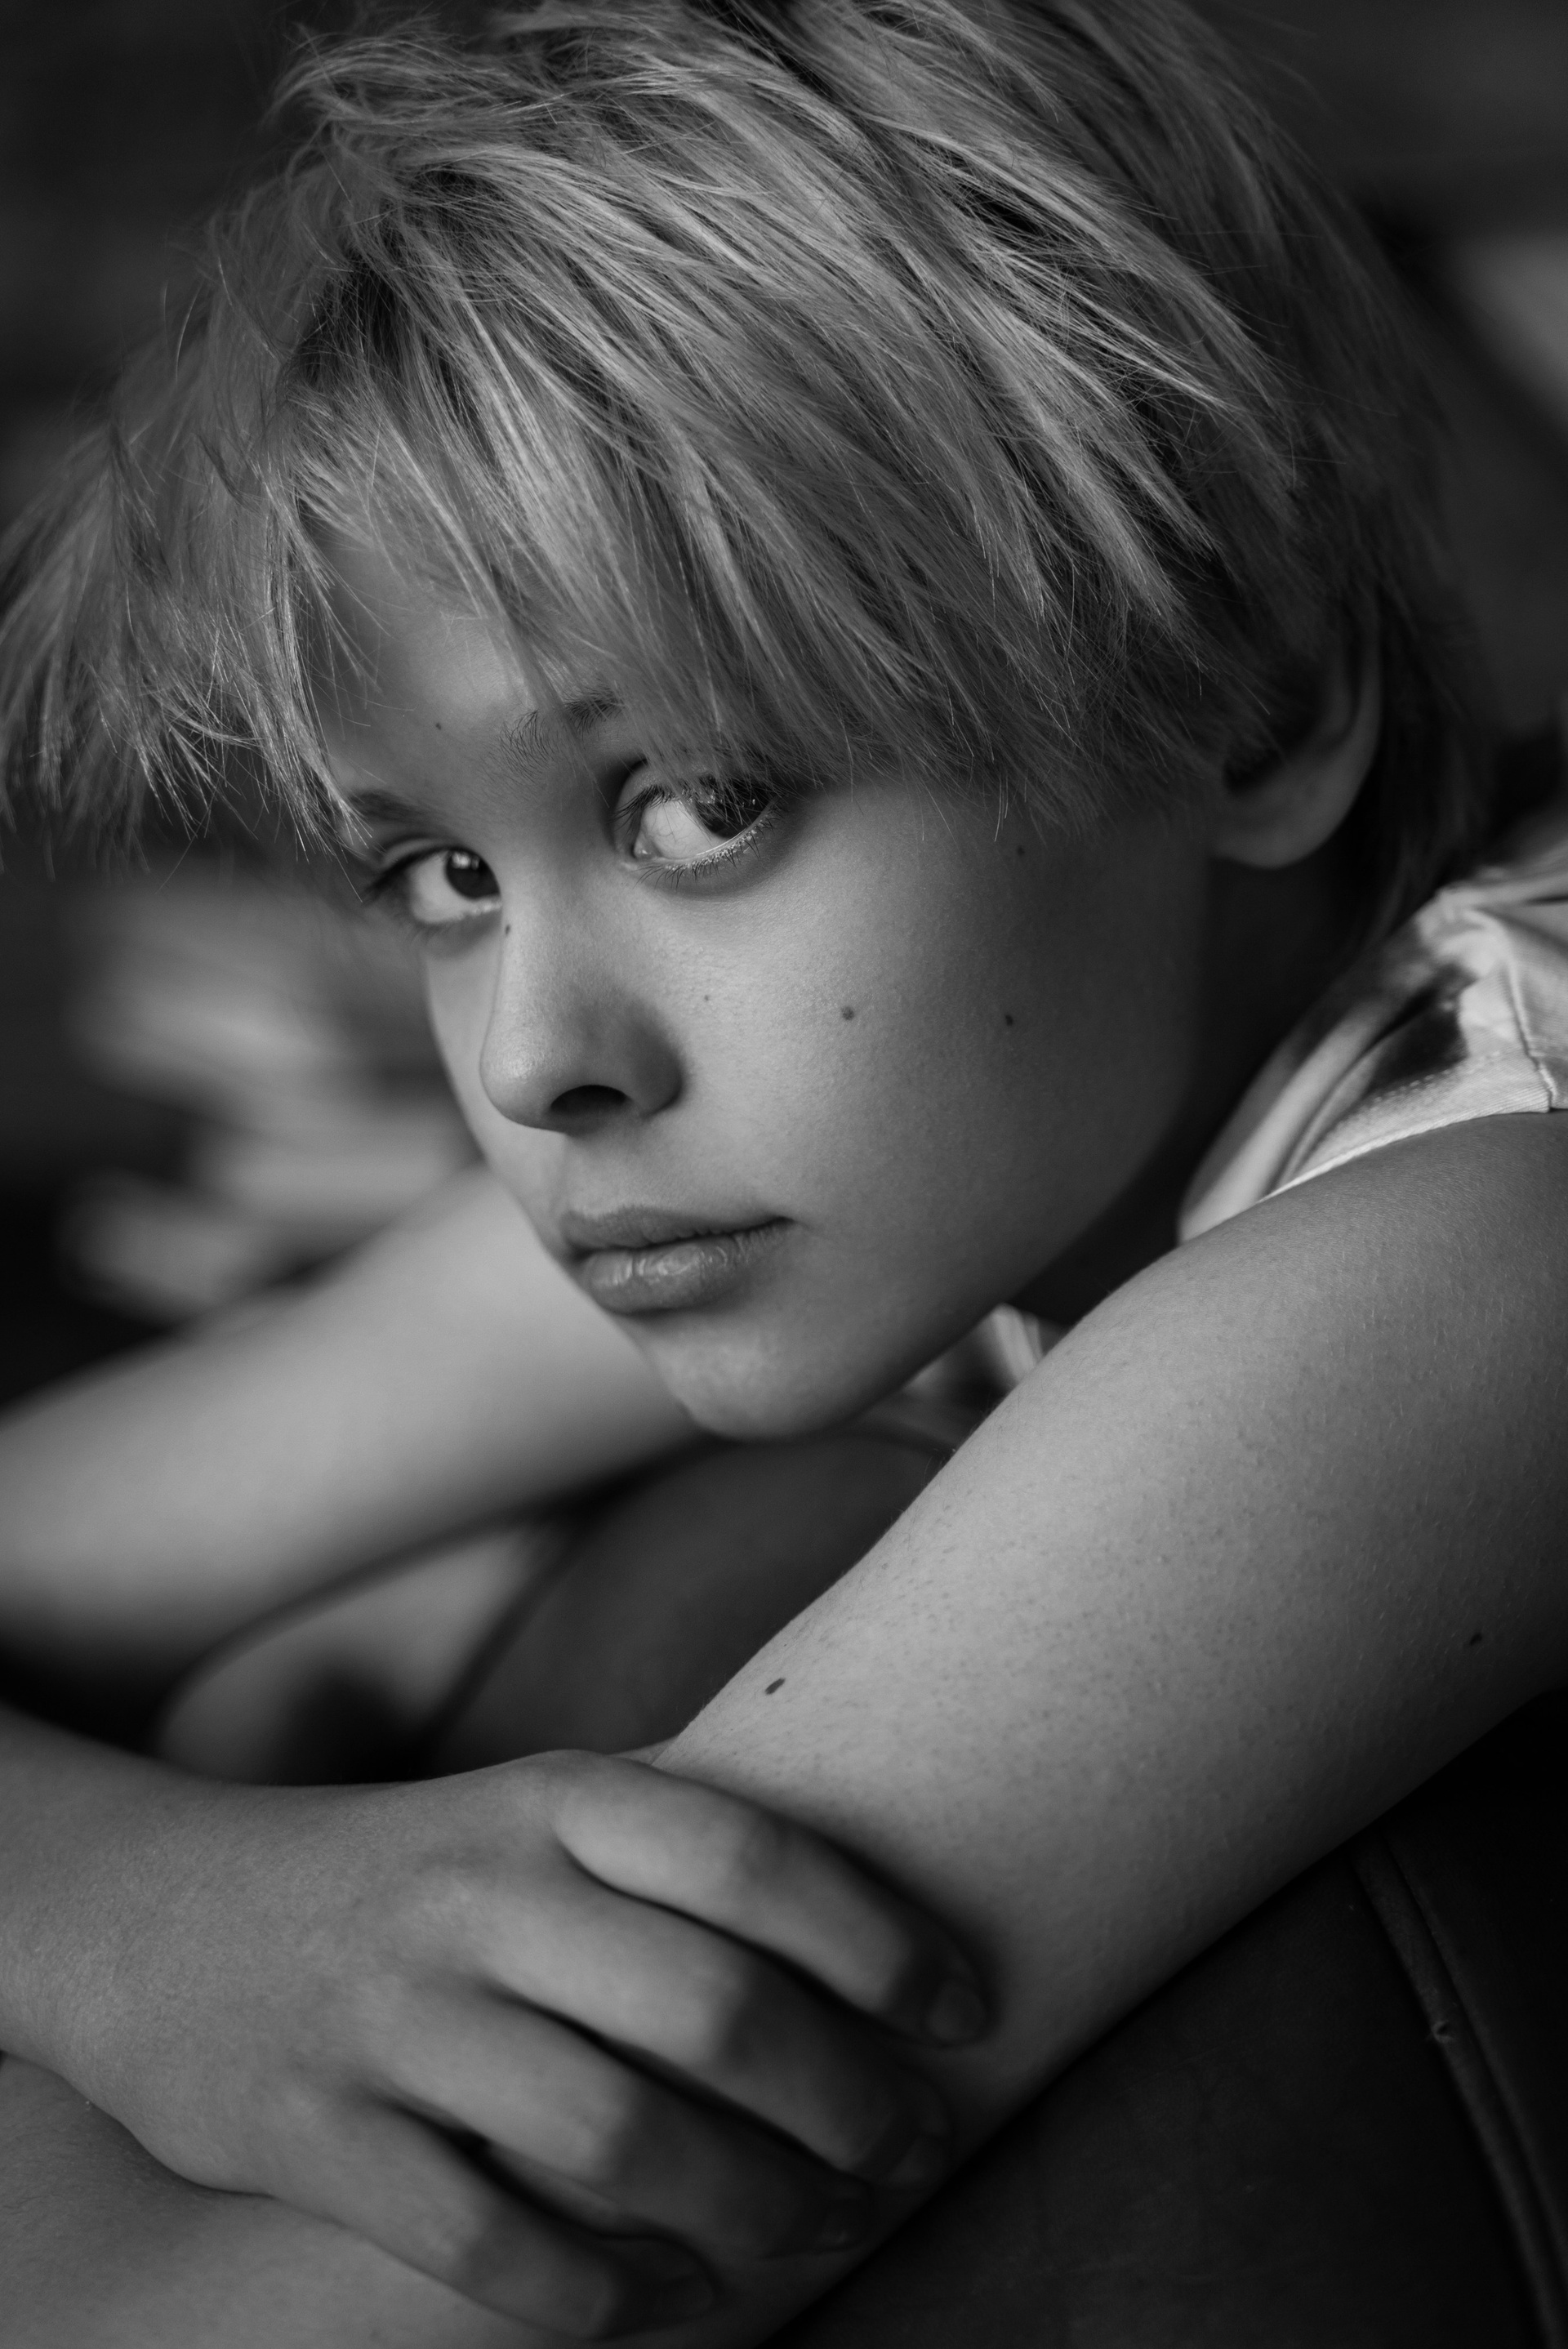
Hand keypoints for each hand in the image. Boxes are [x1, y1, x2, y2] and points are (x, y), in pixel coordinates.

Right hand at [66, 1753, 986, 2335]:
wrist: (158, 1915)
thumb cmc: (410, 1875)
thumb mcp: (529, 1814)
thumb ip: (673, 1855)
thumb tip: (884, 1929)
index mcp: (548, 1802)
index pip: (752, 1855)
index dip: (881, 1940)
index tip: (964, 2014)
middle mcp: (477, 1896)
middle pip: (711, 2008)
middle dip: (846, 2099)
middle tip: (913, 2148)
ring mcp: (390, 2017)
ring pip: (618, 2138)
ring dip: (753, 2208)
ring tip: (824, 2227)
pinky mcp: (313, 2133)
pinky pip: (488, 2245)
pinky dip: (605, 2293)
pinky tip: (671, 2297)